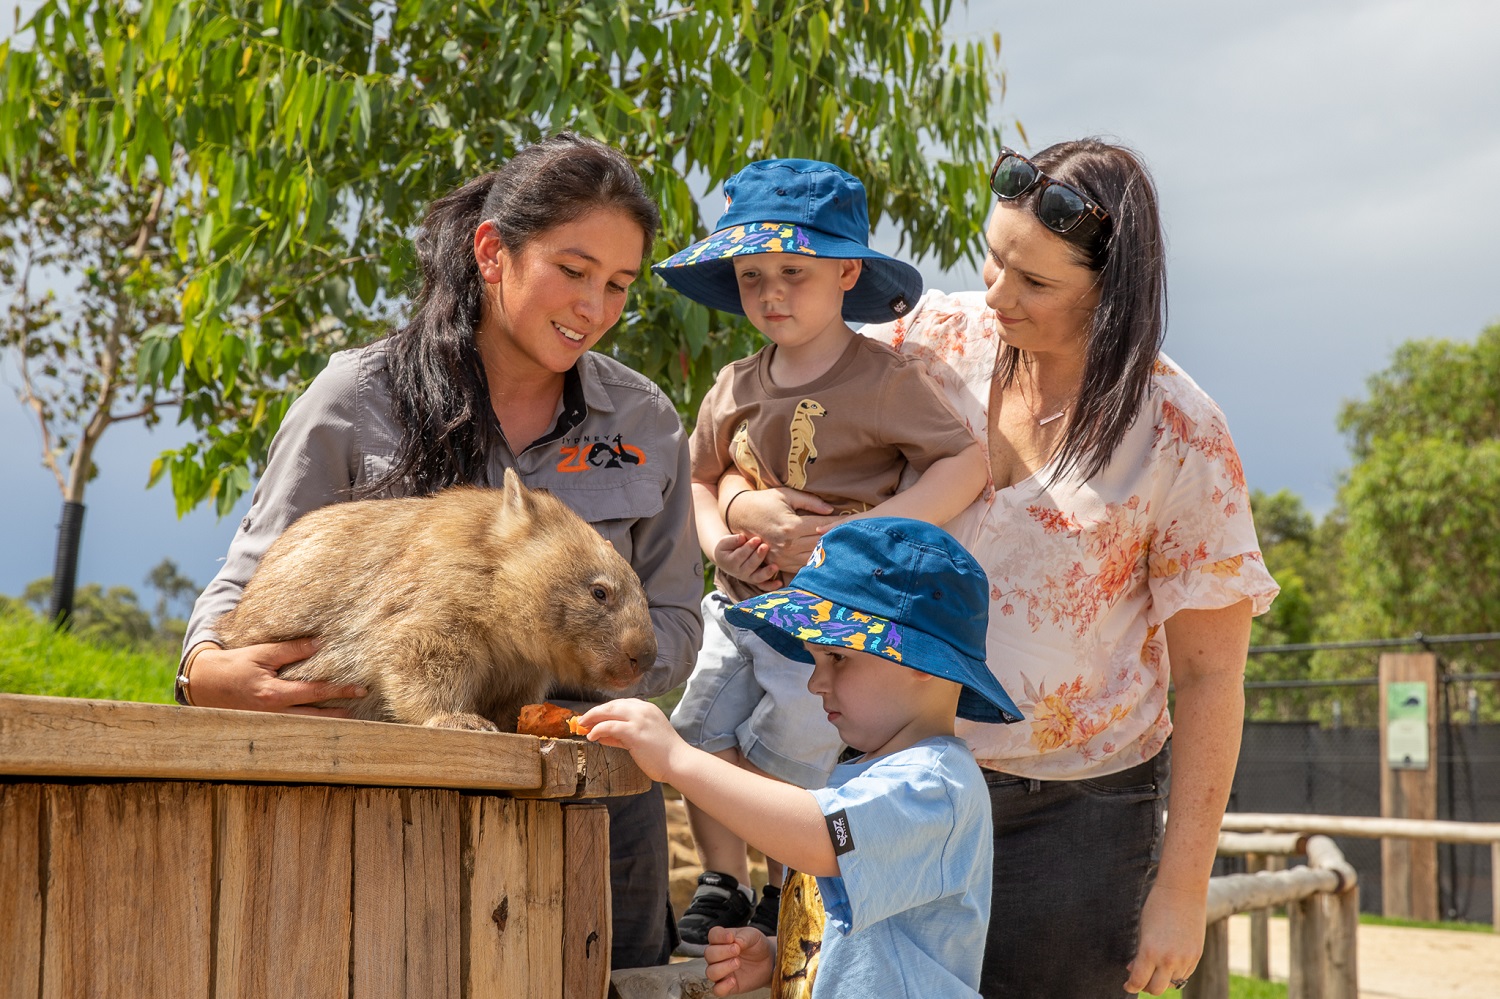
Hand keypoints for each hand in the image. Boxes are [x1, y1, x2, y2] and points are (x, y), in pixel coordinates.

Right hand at [186, 639, 366, 716]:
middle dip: (340, 714)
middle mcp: (274, 713)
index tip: (360, 690)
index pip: (315, 692)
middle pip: (316, 717)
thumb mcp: (262, 653)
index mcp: (273, 694)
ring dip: (328, 722)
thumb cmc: (234, 665)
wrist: (205, 683)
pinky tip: (324, 721)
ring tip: (350, 717)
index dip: (339, 691)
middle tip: (362, 709)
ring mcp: (270, 722)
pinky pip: (294, 726)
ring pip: (306, 726)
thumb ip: (291, 650)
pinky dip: (310, 724)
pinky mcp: (266, 724)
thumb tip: (319, 644)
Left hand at [579, 698, 686, 782]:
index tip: (592, 717)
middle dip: (594, 712)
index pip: (620, 704)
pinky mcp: (635, 731)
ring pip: (608, 712)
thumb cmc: (663, 754)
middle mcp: (643, 709)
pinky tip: (591, 736)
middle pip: (612, 705)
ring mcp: (639, 719)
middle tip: (582, 720)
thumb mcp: (642, 738)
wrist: (678, 763)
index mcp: (647, 708)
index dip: (604, 710)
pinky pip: (609, 727)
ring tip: (582, 726)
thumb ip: (622, 735)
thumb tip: (601, 734)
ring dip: (592, 718)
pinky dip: (598, 730)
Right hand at [704, 925, 774, 995]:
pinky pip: (717, 990)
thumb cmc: (757, 946)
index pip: (713, 935)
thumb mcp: (754, 936)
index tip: (731, 937)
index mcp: (722, 939)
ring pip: (710, 972)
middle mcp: (717, 955)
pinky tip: (733, 981)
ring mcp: (721, 971)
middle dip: (722, 952)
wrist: (768, 962)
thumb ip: (744, 936)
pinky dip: (723, 986)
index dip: (719, 936)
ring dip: (722, 968)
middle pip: (709, 954)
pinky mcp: (726, 985)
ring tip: (737, 963)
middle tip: (737, 950)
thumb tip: (736, 941)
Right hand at [710, 532, 779, 586]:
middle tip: (765, 546)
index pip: (740, 555)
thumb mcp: (725, 542)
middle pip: (750, 565)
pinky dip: (771, 586)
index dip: (749, 547)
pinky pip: (764, 586)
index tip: (757, 539)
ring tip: (775, 566)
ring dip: (767, 572)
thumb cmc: (727, 548)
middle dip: (758, 556)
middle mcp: (739, 573)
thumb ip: (733, 540)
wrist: (726, 559)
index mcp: (730, 563)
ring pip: (758, 577)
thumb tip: (742, 538)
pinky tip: (780, 583)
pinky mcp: (756, 581)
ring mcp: (749, 578)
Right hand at [724, 487, 840, 568]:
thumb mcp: (786, 495)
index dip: (839, 522)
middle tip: (852, 532)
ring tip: (842, 544)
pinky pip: (803, 565)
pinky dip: (815, 561)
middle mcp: (788, 544)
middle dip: (837, 537)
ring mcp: (783, 556)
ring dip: (829, 551)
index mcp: (791, 526)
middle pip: (821, 543)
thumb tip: (831, 509)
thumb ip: (810, 502)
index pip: (823, 526)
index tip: (851, 519)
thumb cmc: (764, 501)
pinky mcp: (779, 563)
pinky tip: (825, 555)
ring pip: (815, 557)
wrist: (739, 515)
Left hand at [1125, 882, 1205, 994]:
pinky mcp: (1197, 956)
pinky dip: (1176, 972)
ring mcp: (1185, 959)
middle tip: (1141, 978)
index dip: (1131, 986)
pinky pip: (1185, 974)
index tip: (1128, 985)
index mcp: (1149, 951)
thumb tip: (1134, 971)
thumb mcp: (1142, 930)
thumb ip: (1139, 954)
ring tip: (1156, 965)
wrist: (1183, 891)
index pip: (1138, 981)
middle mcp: (1168, 959)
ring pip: (1172, 983)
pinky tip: (1170, 960)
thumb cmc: (1157, 906)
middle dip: (1146, 986)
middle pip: (1156, 989)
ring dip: (1163, 978)